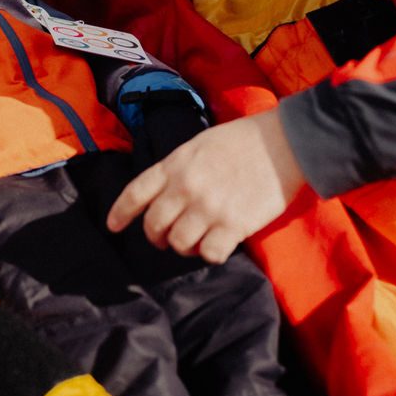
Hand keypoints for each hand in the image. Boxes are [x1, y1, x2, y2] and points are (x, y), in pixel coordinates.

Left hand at [107, 109, 305, 262]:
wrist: (283, 142)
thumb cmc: (242, 141)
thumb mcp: (198, 145)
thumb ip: (177, 169)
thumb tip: (165, 195)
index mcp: (174, 165)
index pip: (135, 193)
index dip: (120, 213)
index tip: (113, 227)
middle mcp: (185, 188)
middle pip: (153, 226)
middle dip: (156, 237)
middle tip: (167, 238)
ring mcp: (208, 208)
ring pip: (178, 244)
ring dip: (185, 247)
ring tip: (197, 240)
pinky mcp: (233, 225)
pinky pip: (209, 254)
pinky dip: (211, 254)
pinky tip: (219, 244)